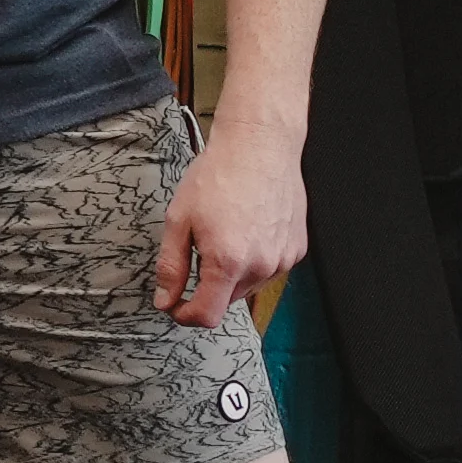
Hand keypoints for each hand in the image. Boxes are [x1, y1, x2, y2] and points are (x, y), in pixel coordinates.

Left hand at [152, 119, 306, 328]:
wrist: (259, 146)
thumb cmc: (219, 176)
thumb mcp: (178, 220)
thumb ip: (171, 266)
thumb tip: (165, 300)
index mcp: (228, 262)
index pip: (207, 315)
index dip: (184, 315)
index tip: (175, 305)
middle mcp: (260, 266)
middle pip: (226, 299)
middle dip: (207, 284)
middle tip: (198, 246)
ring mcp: (282, 260)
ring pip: (248, 285)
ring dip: (232, 272)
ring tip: (225, 231)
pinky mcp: (296, 250)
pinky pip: (269, 268)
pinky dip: (254, 259)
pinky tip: (247, 229)